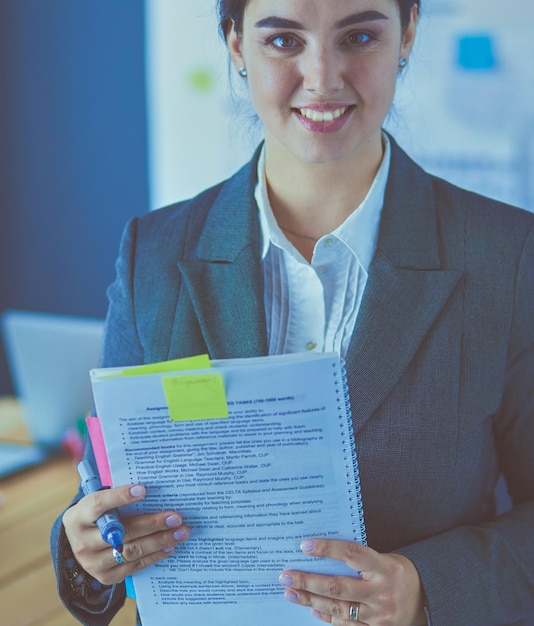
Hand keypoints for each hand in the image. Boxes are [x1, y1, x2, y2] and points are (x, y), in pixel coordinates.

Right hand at [62, 484, 189, 585]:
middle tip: (176, 517)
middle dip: (153, 523)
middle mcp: (83, 542)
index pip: (99, 505)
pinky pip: (134, 566)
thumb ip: (116, 496)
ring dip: (160, 541)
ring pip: (132, 550)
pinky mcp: (106, 577)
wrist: (79, 545)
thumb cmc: (96, 516)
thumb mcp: (97, 504)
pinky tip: (169, 546)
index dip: (120, 497)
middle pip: (123, 531)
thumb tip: (150, 488)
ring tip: (180, 532)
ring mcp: (93, 563)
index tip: (143, 490)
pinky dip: (154, 555)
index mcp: (78, 517)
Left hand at [279, 539, 425, 625]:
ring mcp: (379, 615)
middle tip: (286, 575)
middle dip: (309, 581)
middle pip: (338, 587)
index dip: (327, 549)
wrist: (424, 598)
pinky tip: (312, 610)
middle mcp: (381, 592)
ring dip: (311, 600)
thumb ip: (357, 559)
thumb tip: (321, 555)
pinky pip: (346, 625)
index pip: (351, 554)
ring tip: (290, 592)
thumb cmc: (396, 572)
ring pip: (338, 608)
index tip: (305, 546)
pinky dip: (327, 618)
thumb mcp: (383, 559)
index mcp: (384, 567)